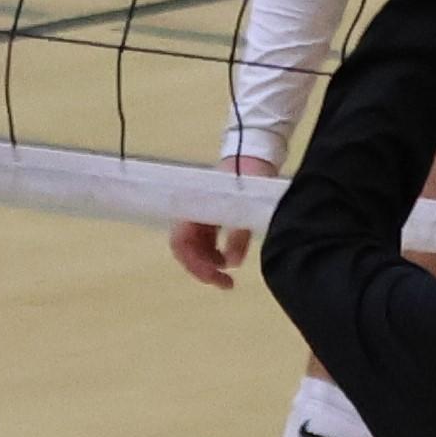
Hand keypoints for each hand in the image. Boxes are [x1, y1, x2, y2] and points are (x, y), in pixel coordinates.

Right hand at [170, 157, 276, 290]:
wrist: (254, 152)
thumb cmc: (248, 175)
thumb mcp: (246, 205)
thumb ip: (238, 234)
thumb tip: (232, 263)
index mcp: (193, 206)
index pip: (181, 242)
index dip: (195, 264)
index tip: (216, 277)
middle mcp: (191, 212)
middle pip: (186, 249)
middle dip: (203, 269)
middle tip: (226, 284)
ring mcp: (199, 214)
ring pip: (195, 247)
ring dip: (208, 263)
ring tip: (229, 275)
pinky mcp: (209, 215)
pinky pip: (204, 241)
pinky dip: (214, 254)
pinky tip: (229, 261)